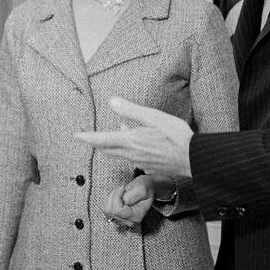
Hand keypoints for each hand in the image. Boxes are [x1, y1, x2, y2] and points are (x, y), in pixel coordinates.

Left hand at [74, 97, 193, 178]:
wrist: (194, 158)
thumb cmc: (175, 136)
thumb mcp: (153, 117)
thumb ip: (131, 110)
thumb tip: (112, 102)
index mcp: (131, 141)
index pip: (102, 140)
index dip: (87, 138)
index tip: (76, 136)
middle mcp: (132, 155)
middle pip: (107, 150)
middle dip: (95, 143)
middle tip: (86, 138)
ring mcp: (140, 163)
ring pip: (120, 154)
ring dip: (112, 145)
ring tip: (112, 135)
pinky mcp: (149, 167)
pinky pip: (132, 157)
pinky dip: (127, 149)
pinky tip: (134, 142)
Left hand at [103, 174, 155, 225]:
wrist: (146, 189)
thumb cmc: (145, 188)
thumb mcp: (142, 188)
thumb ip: (132, 196)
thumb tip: (123, 202)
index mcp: (137, 216)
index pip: (118, 211)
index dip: (116, 197)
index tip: (122, 188)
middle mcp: (129, 221)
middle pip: (111, 211)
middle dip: (114, 196)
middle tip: (123, 189)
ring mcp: (122, 220)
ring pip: (106, 209)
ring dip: (111, 197)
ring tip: (121, 192)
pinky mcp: (116, 216)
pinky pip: (105, 209)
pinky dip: (109, 200)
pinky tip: (117, 196)